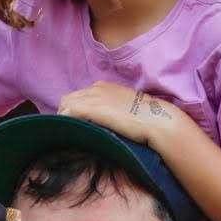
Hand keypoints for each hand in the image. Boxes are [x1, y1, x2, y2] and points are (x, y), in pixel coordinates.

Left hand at [57, 81, 177, 146]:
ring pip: (66, 105)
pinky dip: (66, 122)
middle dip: (65, 114)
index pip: (79, 96)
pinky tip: (69, 133)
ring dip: (64, 119)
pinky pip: (68, 112)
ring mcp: (94, 97)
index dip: (74, 110)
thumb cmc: (146, 119)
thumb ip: (111, 110)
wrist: (156, 120)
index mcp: (104, 86)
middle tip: (67, 131)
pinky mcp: (92, 108)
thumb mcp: (125, 109)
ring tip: (67, 134)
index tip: (75, 124)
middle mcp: (96, 88)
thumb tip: (104, 123)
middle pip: (68, 99)